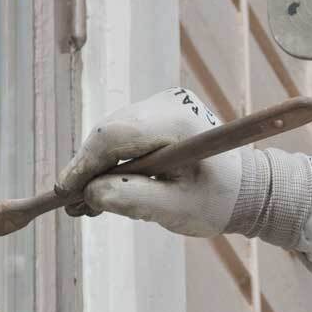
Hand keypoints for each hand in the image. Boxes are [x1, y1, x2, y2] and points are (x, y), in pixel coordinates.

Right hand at [56, 88, 241, 236]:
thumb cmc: (216, 201)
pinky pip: (124, 133)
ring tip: (88, 202)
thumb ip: (131, 200)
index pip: (116, 134)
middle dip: (88, 167)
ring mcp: (163, 103)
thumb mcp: (175, 209)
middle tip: (72, 204)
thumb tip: (89, 194)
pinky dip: (112, 159)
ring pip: (113, 132)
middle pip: (110, 131)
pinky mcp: (159, 111)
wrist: (246, 188)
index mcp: (178, 123)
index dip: (85, 163)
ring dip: (97, 165)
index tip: (65, 192)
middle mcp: (169, 102)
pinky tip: (105, 185)